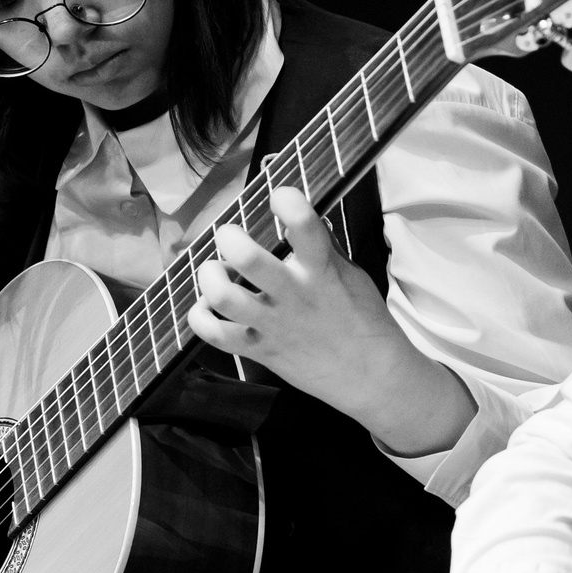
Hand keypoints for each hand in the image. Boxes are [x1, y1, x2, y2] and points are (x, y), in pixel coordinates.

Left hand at [187, 187, 475, 456]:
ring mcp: (274, 324)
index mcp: (322, 270)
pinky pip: (216, 335)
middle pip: (248, 260)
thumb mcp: (352, 275)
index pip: (305, 227)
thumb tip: (299, 215)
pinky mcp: (260, 350)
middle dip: (229, 238)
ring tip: (214, 271)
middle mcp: (295, 295)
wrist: (371, 377)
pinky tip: (206, 306)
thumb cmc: (362, 320)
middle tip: (229, 235)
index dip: (287, 202)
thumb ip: (323, 247)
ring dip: (209, 276)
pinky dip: (201, 317)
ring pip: (225, 297)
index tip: (280, 195)